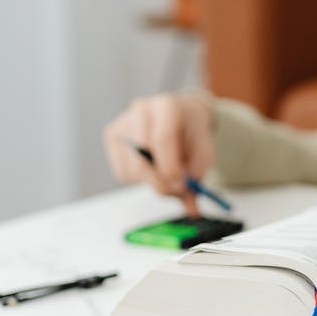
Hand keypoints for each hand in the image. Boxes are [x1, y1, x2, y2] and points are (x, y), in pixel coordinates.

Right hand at [103, 93, 214, 215]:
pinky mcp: (112, 135)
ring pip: (131, 169)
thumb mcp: (203, 152)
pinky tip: (151, 165)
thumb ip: (197, 178)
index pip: (162, 139)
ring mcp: (124, 122)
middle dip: (160, 180)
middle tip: (176, 188)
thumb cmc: (191, 133)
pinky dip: (138, 179)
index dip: (170, 167)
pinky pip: (122, 173)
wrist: (182, 116)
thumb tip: (191, 209)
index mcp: (167, 106)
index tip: (180, 185)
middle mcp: (142, 109)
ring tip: (165, 170)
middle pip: (142, 155)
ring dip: (151, 180)